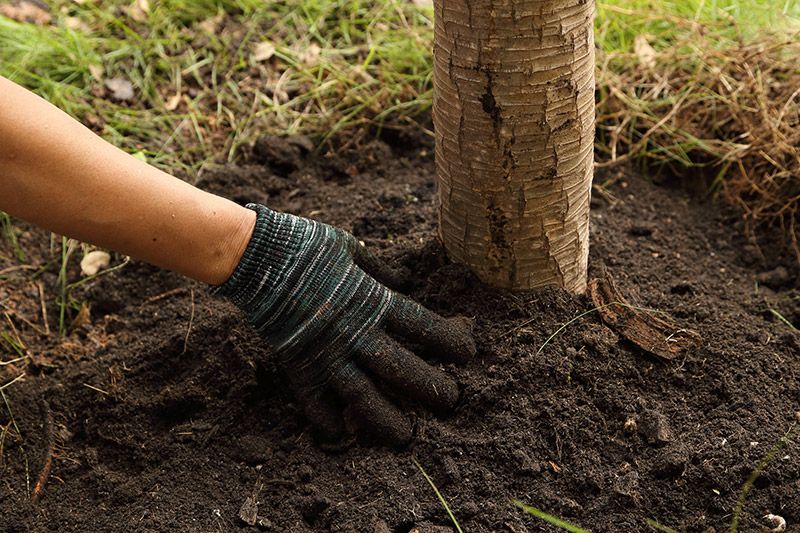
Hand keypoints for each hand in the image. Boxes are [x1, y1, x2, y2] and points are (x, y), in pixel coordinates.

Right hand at [215, 204, 475, 444]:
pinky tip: (340, 433)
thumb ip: (380, 269)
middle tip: (450, 401)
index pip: (424, 327)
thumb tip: (405, 282)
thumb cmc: (306, 245)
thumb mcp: (350, 248)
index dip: (451, 342)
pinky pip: (315, 401)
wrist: (256, 255)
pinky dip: (327, 420)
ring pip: (364, 397)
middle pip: (403, 368)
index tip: (468, 355)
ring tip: (406, 436)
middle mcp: (356, 333)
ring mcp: (327, 353)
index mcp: (374, 301)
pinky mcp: (298, 365)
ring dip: (387, 419)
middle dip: (431, 388)